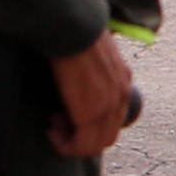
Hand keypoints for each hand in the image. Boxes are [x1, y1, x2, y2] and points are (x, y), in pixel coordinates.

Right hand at [49, 32, 135, 157]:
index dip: (88, 124)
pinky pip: (83, 145)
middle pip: (106, 136)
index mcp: (124, 83)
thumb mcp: (94, 56)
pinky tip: (51, 129)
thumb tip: (80, 78)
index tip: (65, 114)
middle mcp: (122, 97)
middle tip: (57, 121)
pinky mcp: (92, 113)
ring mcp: (110, 106)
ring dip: (71, 142)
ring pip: (95, 145)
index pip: (113, 119)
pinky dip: (66, 145)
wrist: (74, 30)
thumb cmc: (77, 37)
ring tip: (53, 124)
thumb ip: (95, 72)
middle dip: (79, 136)